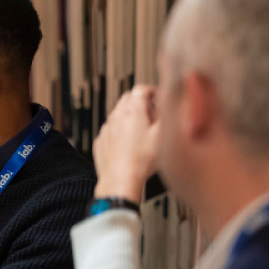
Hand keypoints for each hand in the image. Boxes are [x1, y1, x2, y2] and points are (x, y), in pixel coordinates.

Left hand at [93, 85, 159, 200]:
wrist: (120, 180)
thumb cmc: (141, 160)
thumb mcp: (162, 135)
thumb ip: (166, 115)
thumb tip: (169, 106)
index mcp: (132, 110)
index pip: (141, 89)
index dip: (152, 91)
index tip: (159, 100)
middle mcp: (116, 116)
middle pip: (128, 99)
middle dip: (141, 103)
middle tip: (153, 115)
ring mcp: (106, 128)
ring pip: (118, 115)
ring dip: (130, 117)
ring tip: (142, 133)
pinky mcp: (100, 141)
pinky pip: (111, 130)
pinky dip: (120, 132)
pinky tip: (129, 145)